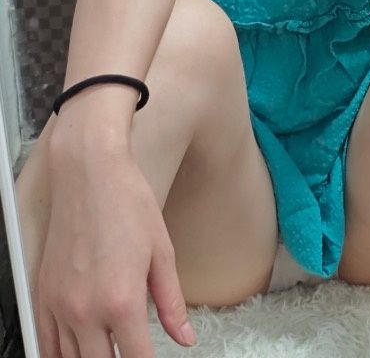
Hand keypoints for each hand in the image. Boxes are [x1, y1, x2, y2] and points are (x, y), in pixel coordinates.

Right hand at [35, 150, 195, 356]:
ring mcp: (60, 304)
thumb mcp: (161, 252)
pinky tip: (76, 351)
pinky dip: (60, 355)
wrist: (89, 171)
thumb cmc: (126, 201)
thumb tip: (184, 337)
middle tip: (134, 351)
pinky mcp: (43, 294)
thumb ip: (171, 302)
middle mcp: (86, 309)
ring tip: (108, 351)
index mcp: (122, 300)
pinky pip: (45, 343)